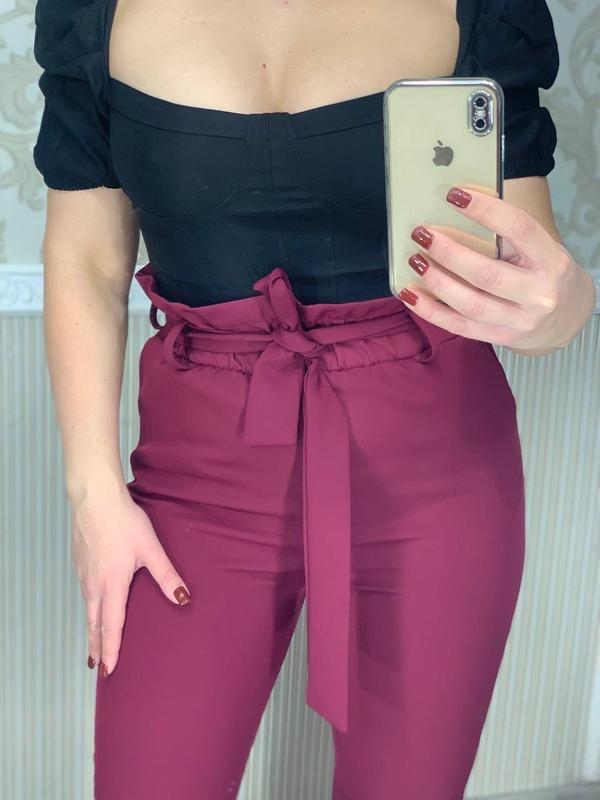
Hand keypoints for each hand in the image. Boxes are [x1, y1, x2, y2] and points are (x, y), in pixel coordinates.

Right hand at [71, 483, 190, 676]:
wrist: (94, 498)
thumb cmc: (123, 522)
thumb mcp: (150, 548)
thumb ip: (167, 575)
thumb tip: (183, 599)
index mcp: (112, 585)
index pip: (111, 626)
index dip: (112, 650)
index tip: (110, 671)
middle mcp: (93, 584)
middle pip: (94, 623)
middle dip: (96, 646)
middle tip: (97, 667)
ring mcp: (83, 573)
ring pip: (87, 607)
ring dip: (91, 627)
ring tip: (95, 641)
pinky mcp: (79, 561)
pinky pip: (84, 591)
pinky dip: (88, 606)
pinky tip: (94, 602)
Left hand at [398, 186, 596, 355]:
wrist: (565, 317)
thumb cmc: (543, 272)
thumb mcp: (539, 249)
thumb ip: (507, 235)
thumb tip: (457, 207)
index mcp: (551, 261)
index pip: (520, 229)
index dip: (486, 210)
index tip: (455, 195)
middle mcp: (538, 295)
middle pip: (488, 274)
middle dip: (450, 253)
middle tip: (422, 234)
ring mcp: (518, 321)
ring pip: (470, 304)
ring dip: (436, 281)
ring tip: (415, 260)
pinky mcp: (498, 337)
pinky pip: (458, 326)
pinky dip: (430, 310)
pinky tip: (410, 294)